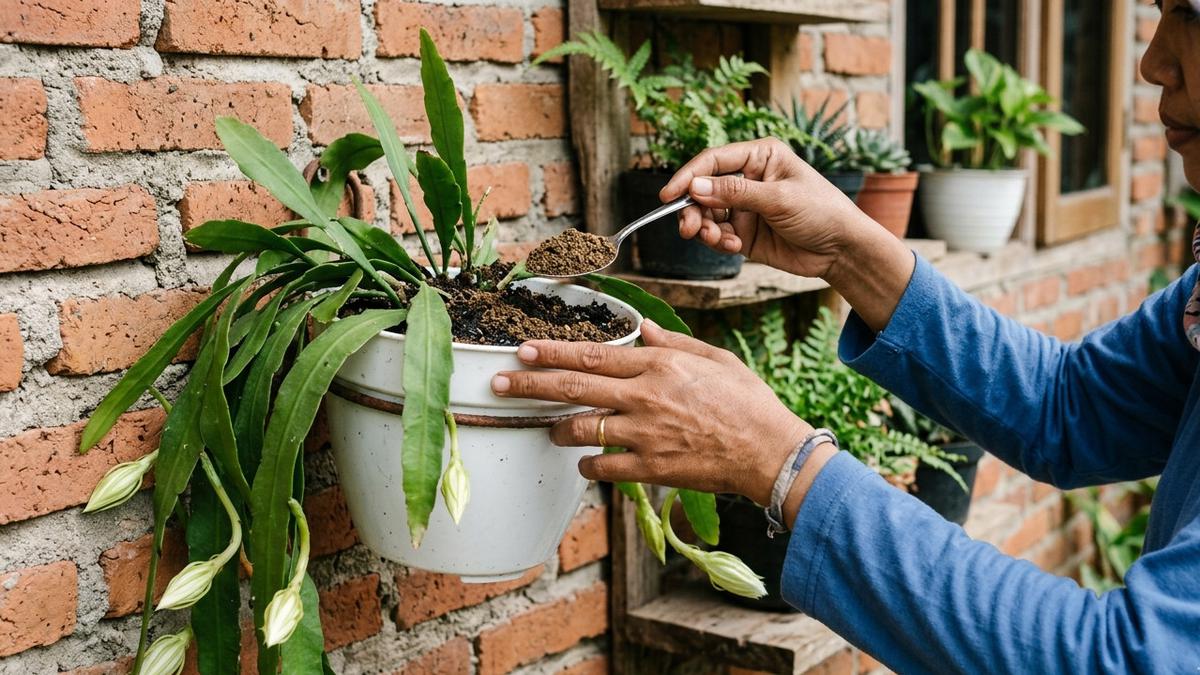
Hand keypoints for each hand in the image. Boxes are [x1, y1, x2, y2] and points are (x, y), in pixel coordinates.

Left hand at [490, 319, 811, 505]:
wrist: (770, 452)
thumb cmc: (748, 402)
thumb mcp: (714, 358)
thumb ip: (673, 343)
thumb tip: (643, 329)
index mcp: (658, 366)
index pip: (593, 355)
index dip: (553, 352)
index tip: (524, 349)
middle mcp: (644, 397)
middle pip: (574, 388)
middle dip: (530, 384)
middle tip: (498, 382)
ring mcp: (644, 435)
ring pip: (581, 429)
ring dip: (557, 428)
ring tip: (546, 427)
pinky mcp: (650, 468)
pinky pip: (603, 467)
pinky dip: (588, 465)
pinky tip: (584, 462)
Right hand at [663, 138, 917, 331]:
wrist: (841, 249)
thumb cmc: (821, 211)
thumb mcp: (779, 199)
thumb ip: (736, 193)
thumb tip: (695, 188)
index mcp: (759, 157)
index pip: (713, 160)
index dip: (688, 176)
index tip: (669, 196)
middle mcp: (747, 179)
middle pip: (702, 189)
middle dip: (692, 209)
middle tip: (688, 229)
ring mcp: (744, 207)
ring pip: (705, 214)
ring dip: (704, 228)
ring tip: (718, 240)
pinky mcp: (743, 232)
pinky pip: (716, 234)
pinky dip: (718, 242)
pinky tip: (734, 246)